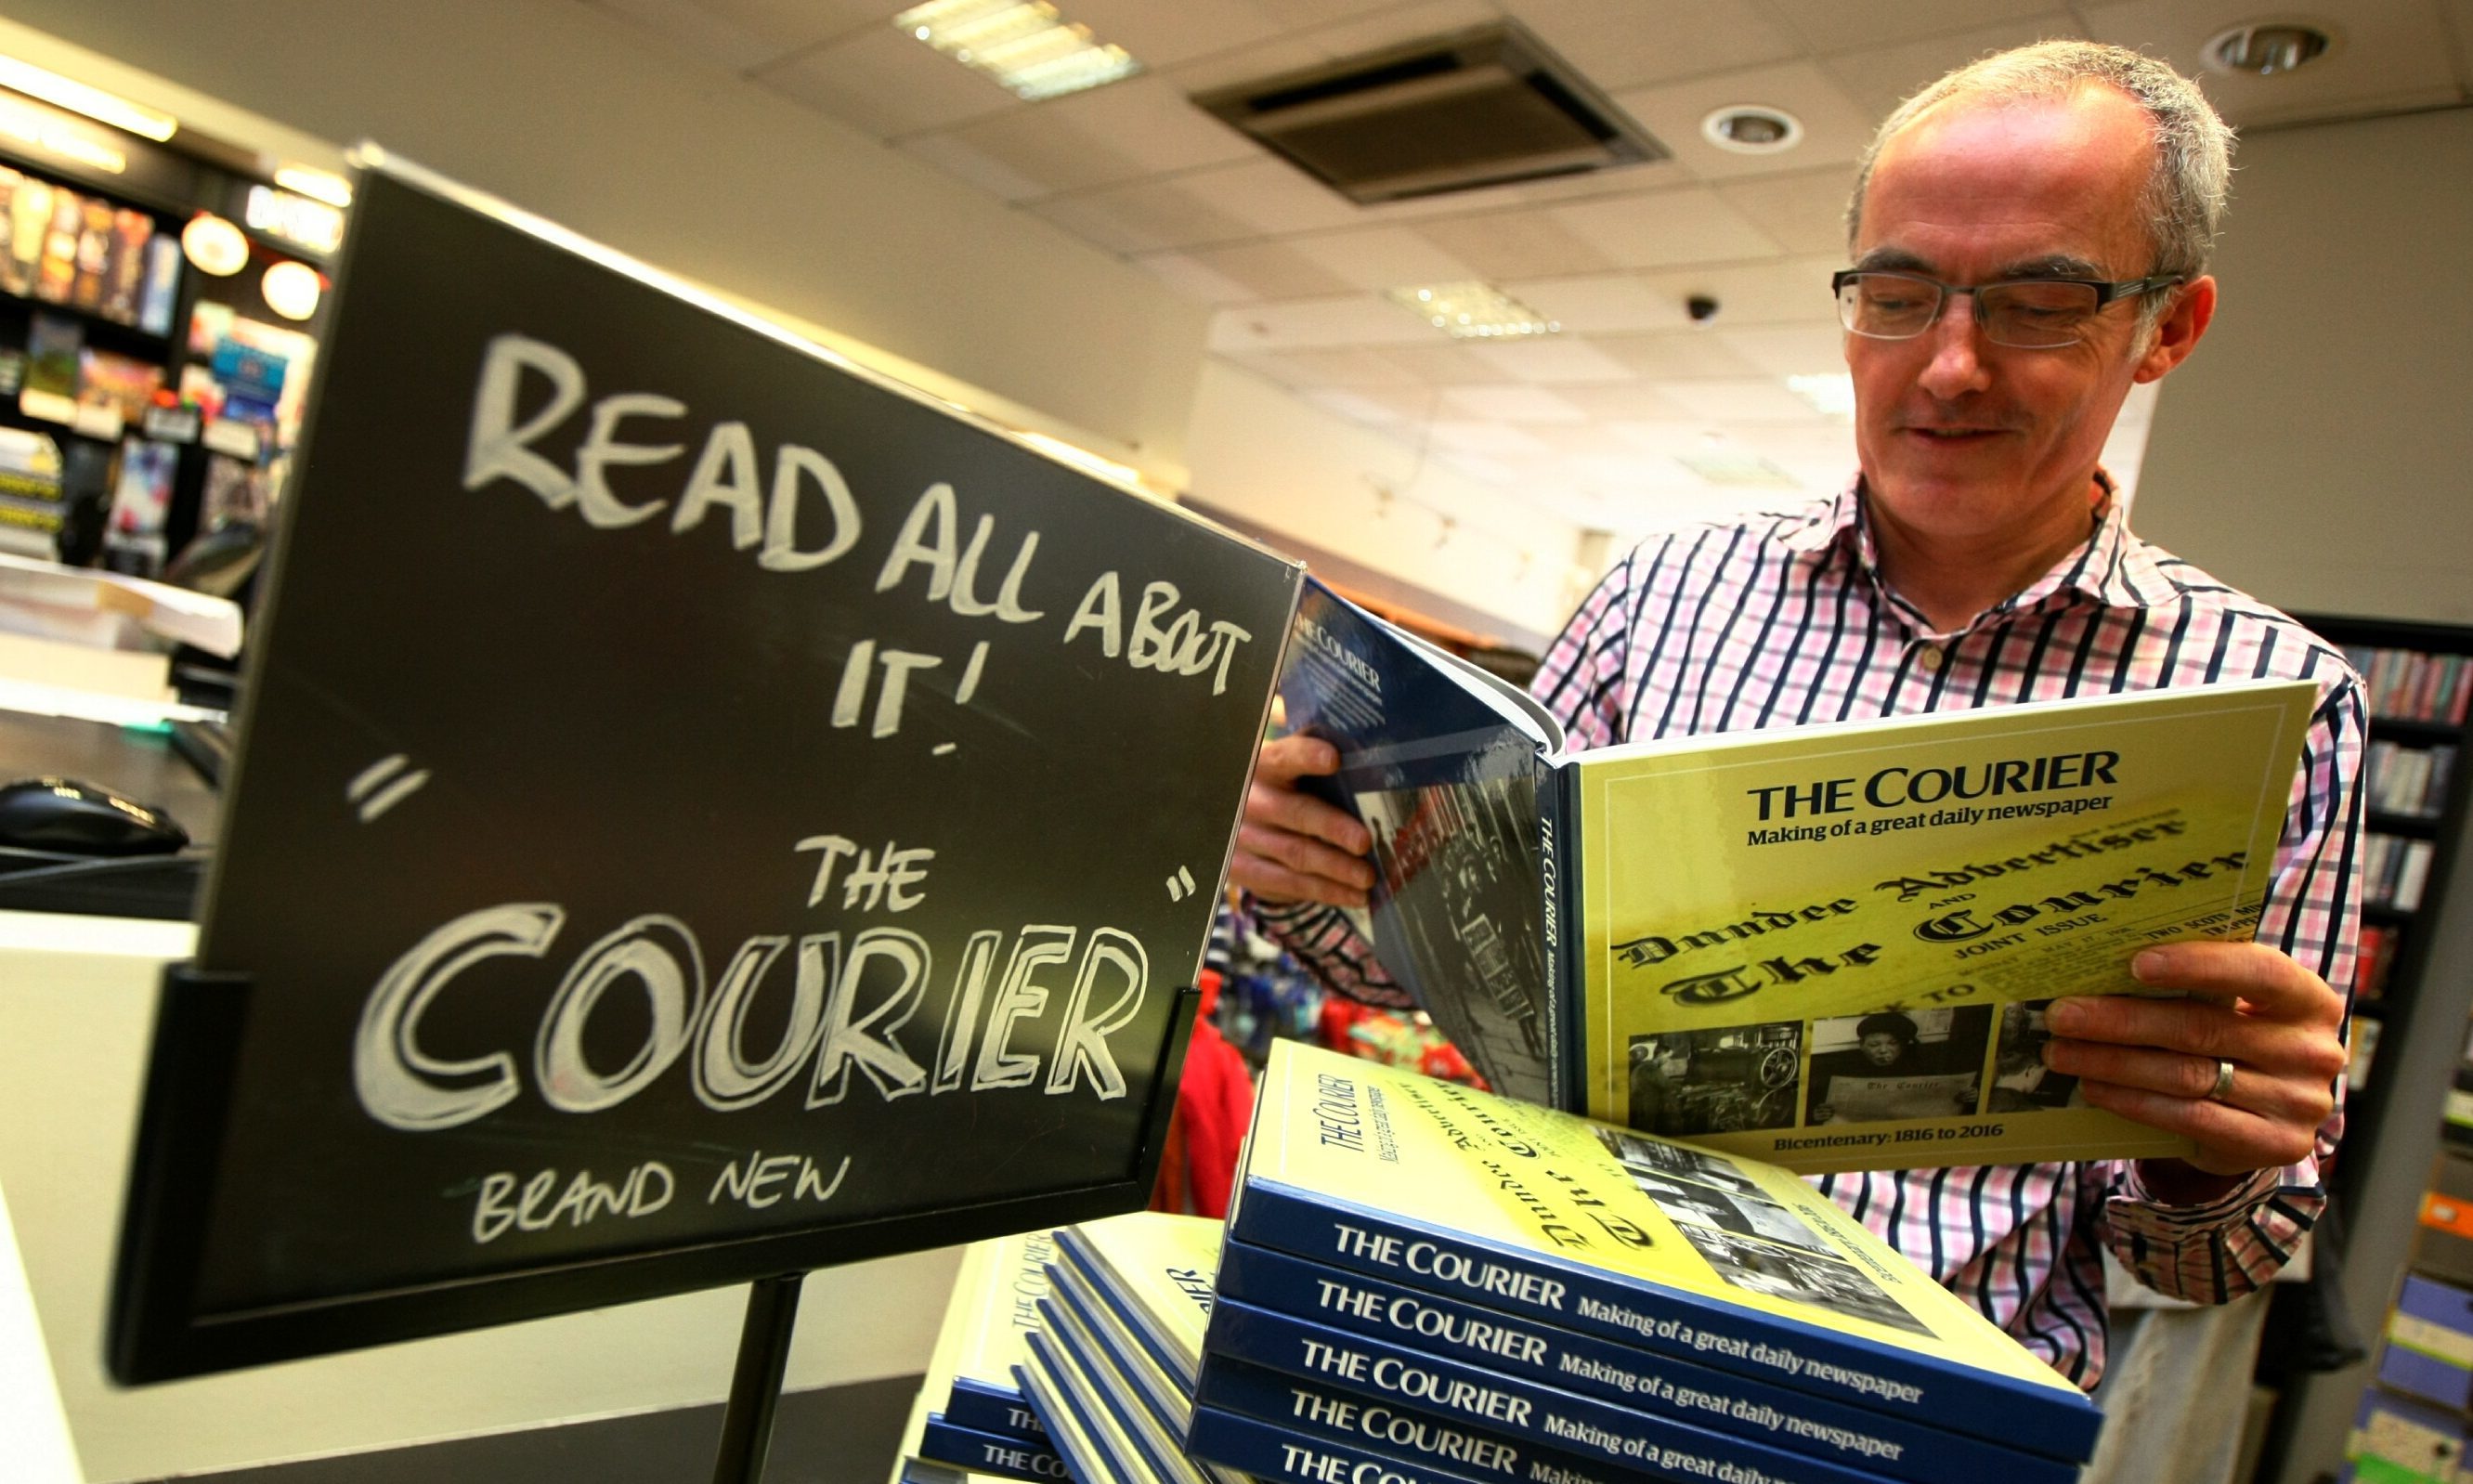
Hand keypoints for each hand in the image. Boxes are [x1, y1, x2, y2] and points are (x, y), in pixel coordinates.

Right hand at [1228, 735, 1374, 908]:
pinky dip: (1327, 891)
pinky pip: (1289, 884)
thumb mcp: (1295, 771)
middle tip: (1364, 842)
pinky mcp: (1245, 870)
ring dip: (1336, 868)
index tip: (1334, 759)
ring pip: (1295, 853)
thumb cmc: (1286, 790)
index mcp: (1264, 765)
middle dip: (1332, 828)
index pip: (1283, 757)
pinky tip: (1355, 896)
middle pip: (1293, 813)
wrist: (1243, 824)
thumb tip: (1374, 761)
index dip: (1306, 756)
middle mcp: (1248, 798)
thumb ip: (1322, 761)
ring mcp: (1243, 836)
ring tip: (1367, 877)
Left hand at [2040, 942, 2348, 1190]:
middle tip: (2063, 1014)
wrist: (2272, 1114)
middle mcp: (2312, 1051)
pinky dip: (2133, 1102)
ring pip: (2187, 1076)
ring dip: (2114, 1063)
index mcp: (2308, 999)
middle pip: (2201, 1029)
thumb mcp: (2235, 1007)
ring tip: (2062, 1052)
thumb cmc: (2239, 1040)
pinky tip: (2094, 1088)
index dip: (2197, 965)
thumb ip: (2195, 987)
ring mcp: (2298, 1102)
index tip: (2135, 963)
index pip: (2257, 971)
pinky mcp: (2276, 1145)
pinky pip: (2189, 1119)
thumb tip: (2101, 967)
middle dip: (2121, 1020)